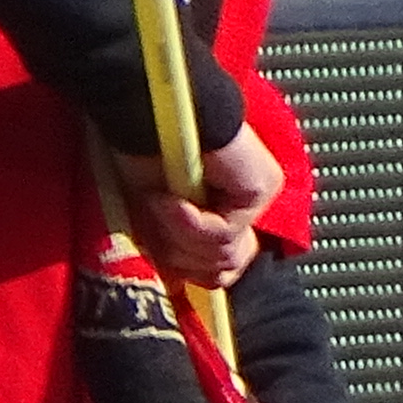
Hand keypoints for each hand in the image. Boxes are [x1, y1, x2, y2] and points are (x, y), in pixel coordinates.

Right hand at [114, 113, 284, 282]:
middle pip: (225, 269)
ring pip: (224, 256)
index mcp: (223, 213)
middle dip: (181, 253)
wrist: (146, 115)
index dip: (190, 271)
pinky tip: (173, 197)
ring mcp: (258, 197)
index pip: (224, 270)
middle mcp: (246, 208)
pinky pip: (224, 233)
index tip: (161, 249)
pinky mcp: (260, 187)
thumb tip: (186, 287)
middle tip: (157, 217)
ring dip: (180, 235)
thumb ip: (175, 253)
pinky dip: (189, 221)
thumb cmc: (141, 160)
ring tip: (162, 201)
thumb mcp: (152, 222)